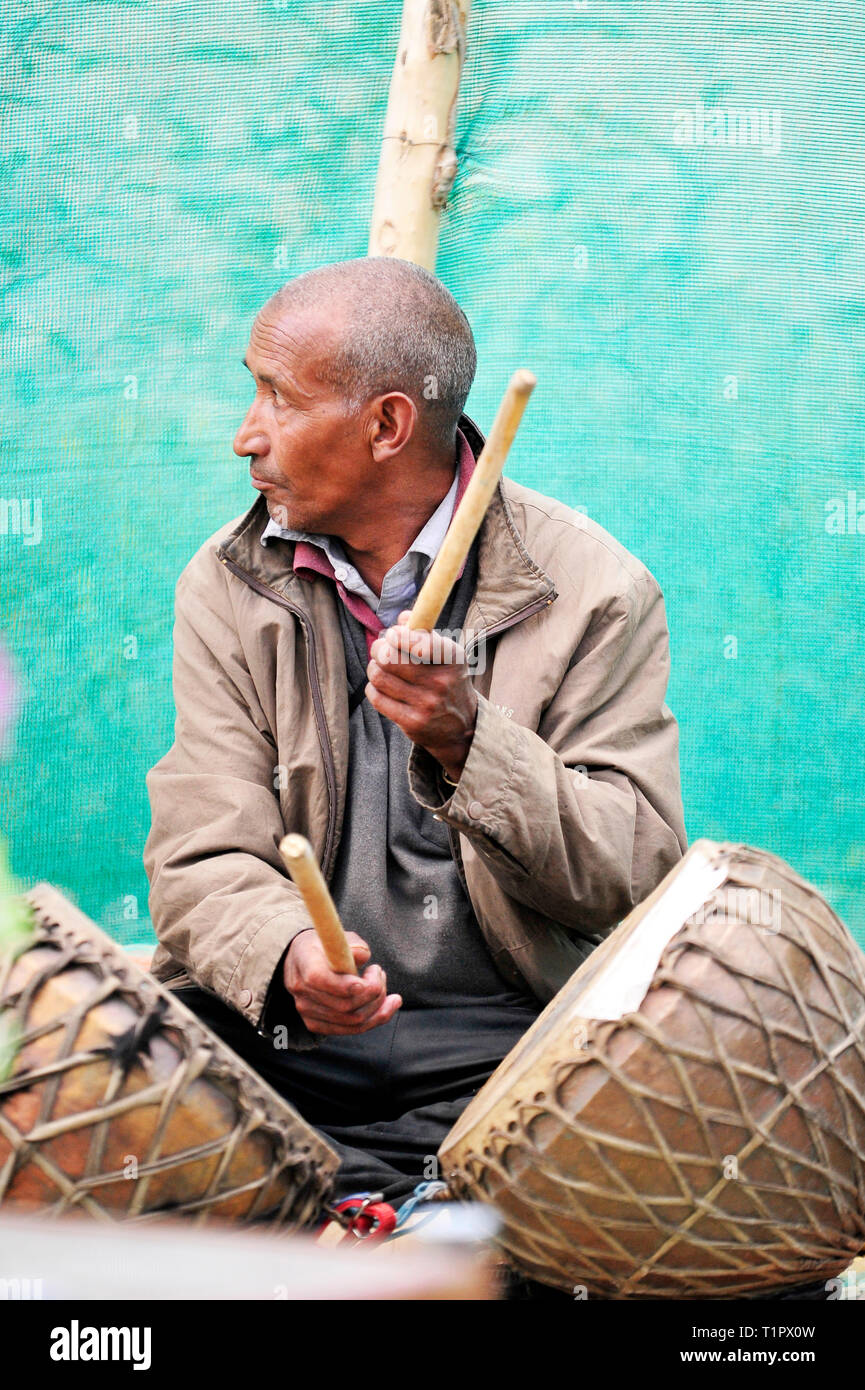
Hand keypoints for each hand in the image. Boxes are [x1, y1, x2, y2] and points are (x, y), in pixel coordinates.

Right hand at [283, 929, 401, 1034]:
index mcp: (305, 964)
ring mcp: (307, 1011)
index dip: (349, 984)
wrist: (301, 959)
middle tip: (380, 972)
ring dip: (378, 1006)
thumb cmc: (325, 945)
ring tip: (383, 986)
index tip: (373, 972)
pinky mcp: (315, 1024)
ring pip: (352, 1021)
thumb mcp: (338, 936)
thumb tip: (363, 957)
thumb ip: (353, 945)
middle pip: (344, 1005)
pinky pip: (349, 1029)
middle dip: (374, 992)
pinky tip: (386, 1007)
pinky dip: (373, 1020)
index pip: (323, 980)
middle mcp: (302, 991)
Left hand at [366, 610, 477, 781]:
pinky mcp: (412, 722)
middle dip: (379, 648)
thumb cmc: (448, 681)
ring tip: (379, 668)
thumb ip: (424, 633)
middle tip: (380, 649)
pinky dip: (373, 688)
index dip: (398, 634)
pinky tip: (381, 686)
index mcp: (452, 659)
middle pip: (391, 657)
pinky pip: (377, 697)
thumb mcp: (447, 655)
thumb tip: (402, 618)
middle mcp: (441, 682)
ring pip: (380, 676)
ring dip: (374, 668)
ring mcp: (426, 704)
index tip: (392, 634)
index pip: (420, 641)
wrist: (461, 727)